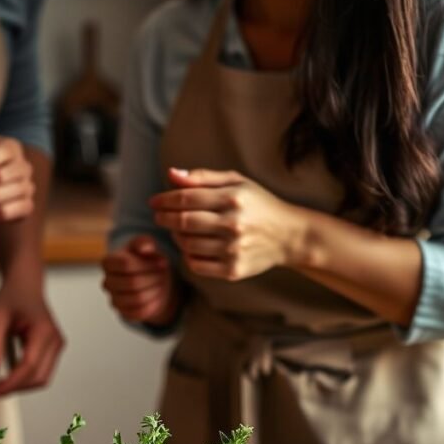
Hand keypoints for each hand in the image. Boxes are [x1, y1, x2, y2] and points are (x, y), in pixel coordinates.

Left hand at [0, 275, 63, 396]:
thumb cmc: (12, 296)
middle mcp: (55, 340)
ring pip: (41, 379)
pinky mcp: (53, 349)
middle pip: (37, 378)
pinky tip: (8, 377)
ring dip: (20, 386)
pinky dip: (25, 379)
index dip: (8, 383)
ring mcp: (57, 346)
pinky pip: (42, 372)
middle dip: (13, 388)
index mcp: (43, 332)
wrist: (25, 285)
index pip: (28, 367)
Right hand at [101, 235, 179, 325]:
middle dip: (154, 278)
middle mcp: (107, 282)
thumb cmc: (146, 259)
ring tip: (161, 283)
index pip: (125, 264)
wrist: (151, 280)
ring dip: (155, 291)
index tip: (161, 261)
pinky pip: (140, 312)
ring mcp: (114, 299)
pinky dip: (153, 304)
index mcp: (107, 262)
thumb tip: (146, 247)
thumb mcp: (146, 246)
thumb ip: (144, 242)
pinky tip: (157, 295)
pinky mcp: (123, 313)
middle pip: (133, 283)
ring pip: (138, 299)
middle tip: (163, 273)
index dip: (147, 264)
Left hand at [150, 168, 306, 279]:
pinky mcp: (233, 270)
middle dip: (165, 219)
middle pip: (184, 222)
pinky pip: (196, 265)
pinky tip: (191, 247)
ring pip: (187, 245)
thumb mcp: (237, 183)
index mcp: (233, 198)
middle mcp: (233, 224)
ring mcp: (233, 249)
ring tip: (177, 230)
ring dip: (176, 237)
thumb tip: (171, 174)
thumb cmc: (259, 205)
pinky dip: (188, 256)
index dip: (165, 200)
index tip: (154, 202)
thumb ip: (203, 178)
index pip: (186, 199)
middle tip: (159, 216)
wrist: (289, 236)